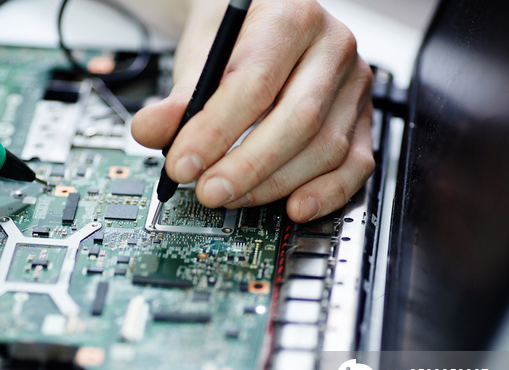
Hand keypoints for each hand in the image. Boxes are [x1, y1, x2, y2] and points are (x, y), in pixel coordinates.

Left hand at [132, 0, 373, 222]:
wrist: (268, 21)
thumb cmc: (236, 34)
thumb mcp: (201, 52)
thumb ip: (178, 96)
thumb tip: (150, 132)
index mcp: (291, 17)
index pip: (255, 84)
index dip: (215, 132)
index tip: (182, 165)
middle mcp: (332, 49)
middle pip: (297, 121)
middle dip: (247, 167)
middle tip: (208, 192)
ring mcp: (353, 87)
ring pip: (325, 148)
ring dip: (273, 184)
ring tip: (230, 196)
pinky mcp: (362, 121)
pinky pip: (355, 166)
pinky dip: (325, 194)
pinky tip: (294, 206)